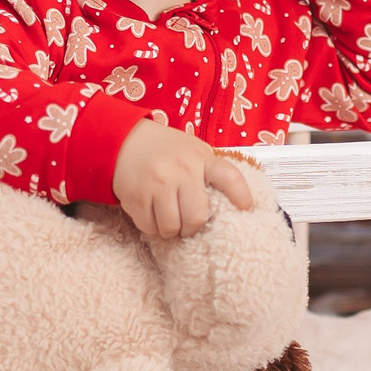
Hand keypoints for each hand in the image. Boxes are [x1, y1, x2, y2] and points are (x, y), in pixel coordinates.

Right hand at [112, 119, 252, 237]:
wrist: (124, 140)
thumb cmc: (165, 150)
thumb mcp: (193, 151)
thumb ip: (209, 171)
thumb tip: (233, 201)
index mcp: (201, 158)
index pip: (229, 177)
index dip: (241, 195)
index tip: (246, 208)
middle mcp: (181, 170)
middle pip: (196, 217)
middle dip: (192, 227)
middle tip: (187, 222)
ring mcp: (157, 184)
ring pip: (171, 227)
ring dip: (171, 230)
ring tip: (169, 217)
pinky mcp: (136, 197)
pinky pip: (149, 227)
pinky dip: (152, 228)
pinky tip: (152, 214)